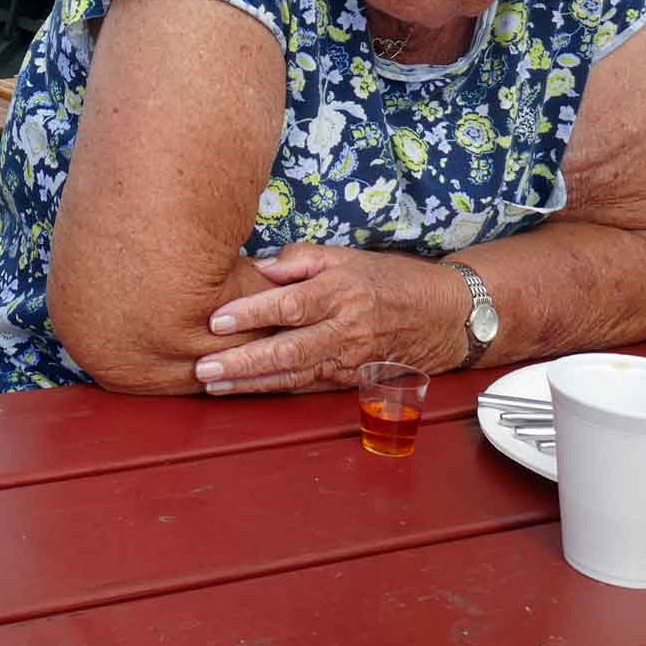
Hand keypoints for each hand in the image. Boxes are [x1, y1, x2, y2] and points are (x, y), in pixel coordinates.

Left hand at [190, 245, 467, 394]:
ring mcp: (348, 360)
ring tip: (213, 385)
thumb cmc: (389, 279)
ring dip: (250, 382)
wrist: (442, 316)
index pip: (290, 306)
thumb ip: (300, 260)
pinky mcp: (350, 380)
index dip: (250, 314)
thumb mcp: (346, 256)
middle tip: (203, 366)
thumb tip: (259, 268)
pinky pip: (307, 386)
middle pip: (287, 351)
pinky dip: (274, 390)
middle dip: (242, 362)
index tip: (215, 320)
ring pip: (293, 376)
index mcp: (341, 293)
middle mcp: (345, 330)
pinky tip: (244, 390)